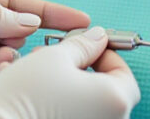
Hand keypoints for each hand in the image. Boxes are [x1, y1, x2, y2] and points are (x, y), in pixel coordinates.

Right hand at [0, 27, 140, 118]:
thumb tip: (97, 37)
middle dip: (80, 68)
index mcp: (115, 100)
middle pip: (104, 90)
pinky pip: (71, 116)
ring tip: (37, 73)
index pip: (124, 73)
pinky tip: (34, 94)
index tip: (84, 45)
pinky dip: (58, 104)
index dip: (104, 53)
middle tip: (56, 56)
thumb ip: (82, 44)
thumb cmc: (25, 95)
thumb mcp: (54, 56)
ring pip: (85, 104)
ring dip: (66, 84)